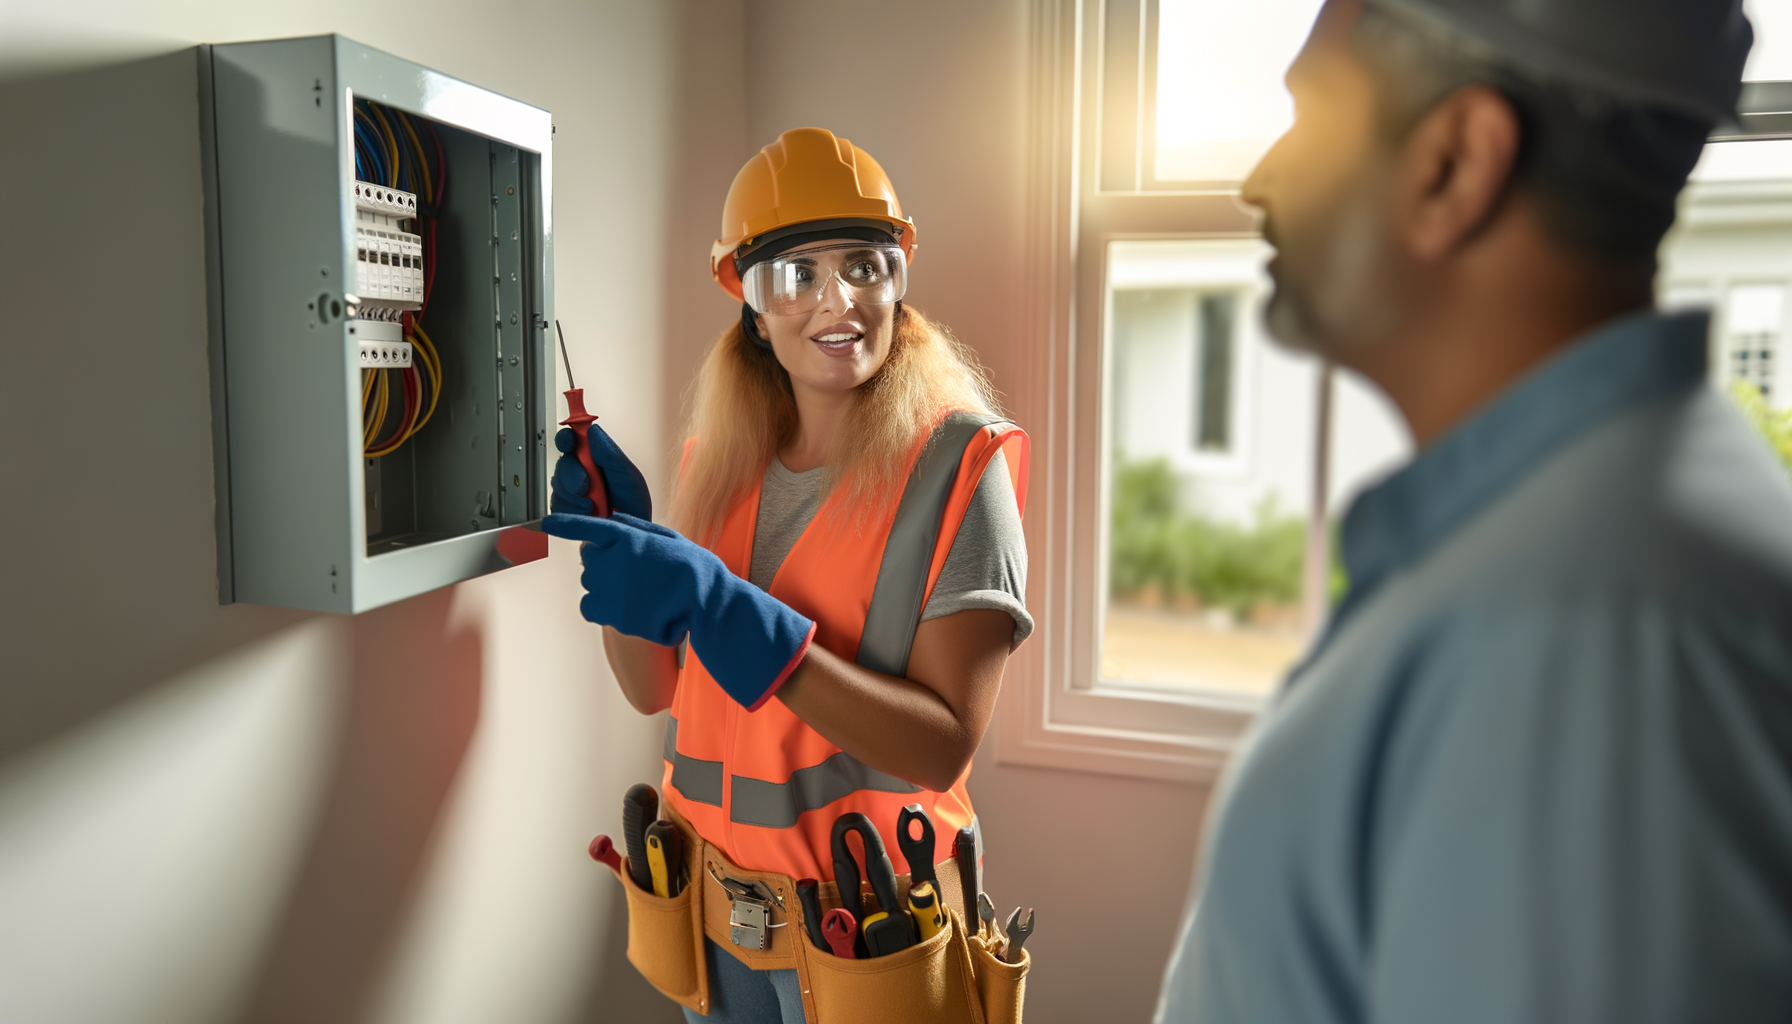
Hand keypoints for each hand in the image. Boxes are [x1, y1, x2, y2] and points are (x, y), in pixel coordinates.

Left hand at [541, 513, 815, 710]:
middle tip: (633, 573)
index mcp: (625, 536)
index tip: (546, 523)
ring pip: (589, 583)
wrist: (705, 604)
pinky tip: (623, 608)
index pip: (585, 526)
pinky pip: (589, 607)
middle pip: (588, 558)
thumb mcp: (670, 538)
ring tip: (636, 593)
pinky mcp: (609, 613)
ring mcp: (607, 588)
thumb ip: (638, 527)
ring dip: (604, 585)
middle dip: (603, 562)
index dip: (564, 524)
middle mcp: (610, 559)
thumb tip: (617, 517)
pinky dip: (600, 608)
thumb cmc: (694, 570)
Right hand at [552, 424, 652, 519]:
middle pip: (563, 463)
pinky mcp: (566, 511)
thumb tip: (593, 431)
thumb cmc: (633, 505)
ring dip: (574, 496)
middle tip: (585, 485)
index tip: (568, 441)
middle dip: (572, 474)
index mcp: (596, 459)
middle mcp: (581, 472)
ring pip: (558, 485)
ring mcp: (572, 492)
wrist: (631, 536)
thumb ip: (610, 454)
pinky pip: (557, 506)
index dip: (567, 438)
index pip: (574, 441)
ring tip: (593, 506)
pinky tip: (586, 515)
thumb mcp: (628, 476)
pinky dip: (571, 510)